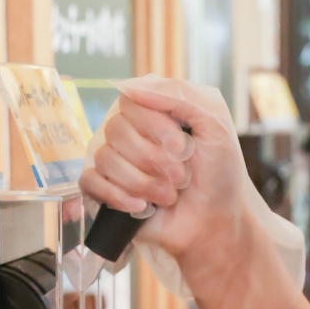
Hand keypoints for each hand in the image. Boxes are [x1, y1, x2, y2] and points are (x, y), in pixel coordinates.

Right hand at [79, 84, 264, 288]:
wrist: (215, 222)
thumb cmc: (219, 174)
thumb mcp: (215, 123)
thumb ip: (180, 95)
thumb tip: (130, 87)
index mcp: (153, 112)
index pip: (130, 100)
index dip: (154, 125)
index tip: (182, 148)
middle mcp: (131, 133)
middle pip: (115, 129)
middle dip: (153, 159)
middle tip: (181, 176)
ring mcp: (117, 161)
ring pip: (105, 158)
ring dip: (143, 182)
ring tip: (169, 195)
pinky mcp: (106, 190)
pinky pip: (90, 182)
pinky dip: (118, 196)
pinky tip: (142, 207)